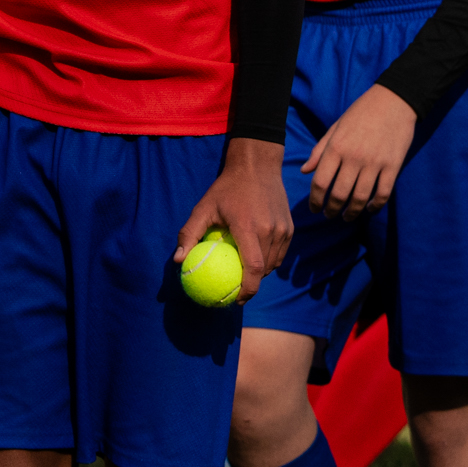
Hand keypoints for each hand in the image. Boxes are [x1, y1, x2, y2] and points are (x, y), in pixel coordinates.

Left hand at [174, 138, 292, 299]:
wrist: (257, 165)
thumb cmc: (226, 188)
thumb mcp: (204, 207)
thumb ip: (189, 234)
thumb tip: (178, 261)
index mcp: (248, 227)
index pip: (253, 268)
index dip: (247, 290)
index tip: (235, 300)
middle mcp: (269, 230)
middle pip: (263, 270)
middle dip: (251, 285)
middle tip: (235, 290)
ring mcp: (282, 229)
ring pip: (273, 263)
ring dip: (260, 273)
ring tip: (245, 276)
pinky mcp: (289, 228)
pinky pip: (280, 253)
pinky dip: (269, 261)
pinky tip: (256, 261)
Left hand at [302, 84, 414, 219]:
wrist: (394, 101)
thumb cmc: (360, 113)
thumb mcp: (335, 128)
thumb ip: (319, 150)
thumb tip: (304, 171)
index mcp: (336, 147)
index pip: (320, 182)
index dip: (315, 200)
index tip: (315, 208)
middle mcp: (354, 157)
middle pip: (339, 195)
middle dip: (331, 210)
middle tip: (329, 215)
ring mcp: (374, 163)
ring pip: (360, 198)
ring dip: (351, 213)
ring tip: (346, 216)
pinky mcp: (393, 166)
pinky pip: (382, 194)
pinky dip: (374, 206)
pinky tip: (368, 209)